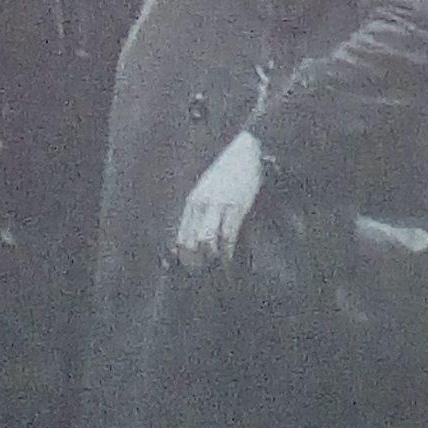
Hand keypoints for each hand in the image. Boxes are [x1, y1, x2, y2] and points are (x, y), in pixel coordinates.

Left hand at [171, 130, 264, 271]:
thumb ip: (200, 210)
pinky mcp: (236, 206)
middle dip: (197, 261)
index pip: (182, 235)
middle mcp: (202, 204)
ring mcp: (219, 205)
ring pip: (208, 239)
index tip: (190, 269)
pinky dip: (228, 250)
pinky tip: (230, 258)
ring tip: (217, 268)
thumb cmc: (226, 173)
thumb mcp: (206, 190)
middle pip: (192, 241)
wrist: (245, 153)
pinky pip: (228, 234)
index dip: (184, 256)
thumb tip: (196, 237)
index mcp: (193, 201)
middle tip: (204, 273)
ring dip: (212, 257)